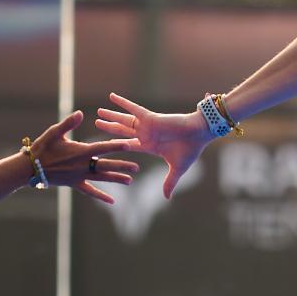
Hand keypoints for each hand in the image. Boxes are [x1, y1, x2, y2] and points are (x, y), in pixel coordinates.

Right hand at [31, 110, 139, 203]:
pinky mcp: (74, 184)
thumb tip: (81, 113)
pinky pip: (90, 191)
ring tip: (130, 181)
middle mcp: (82, 165)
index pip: (102, 148)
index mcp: (80, 151)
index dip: (116, 146)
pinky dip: (101, 196)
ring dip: (116, 179)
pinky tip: (112, 201)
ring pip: (101, 178)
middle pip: (106, 165)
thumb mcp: (54, 132)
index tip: (129, 145)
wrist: (30, 168)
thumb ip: (69, 123)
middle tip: (137, 167)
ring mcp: (79, 176)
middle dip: (122, 166)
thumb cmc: (42, 148)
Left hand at [96, 92, 213, 198]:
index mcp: (150, 146)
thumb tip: (167, 198)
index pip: (130, 145)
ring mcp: (147, 125)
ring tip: (99, 112)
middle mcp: (146, 134)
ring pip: (124, 120)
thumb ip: (169, 182)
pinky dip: (122, 103)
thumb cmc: (191, 149)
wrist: (200, 134)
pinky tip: (111, 97)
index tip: (107, 144)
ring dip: (112, 116)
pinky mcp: (150, 117)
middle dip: (110, 127)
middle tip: (96, 123)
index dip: (118, 145)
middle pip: (123, 131)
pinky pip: (133, 109)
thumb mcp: (177, 169)